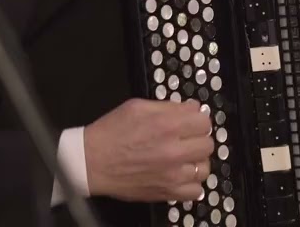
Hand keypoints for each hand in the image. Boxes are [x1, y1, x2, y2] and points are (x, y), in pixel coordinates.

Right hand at [83, 98, 212, 202]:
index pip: (204, 121)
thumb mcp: (137, 106)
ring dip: (196, 161)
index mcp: (167, 125)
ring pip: (205, 168)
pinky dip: (191, 184)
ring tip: (183, 158)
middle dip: (198, 138)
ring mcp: (172, 175)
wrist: (91, 162)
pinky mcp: (167, 193)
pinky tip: (179, 175)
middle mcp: (174, 151)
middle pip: (208, 144)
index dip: (197, 119)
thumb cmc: (111, 132)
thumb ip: (168, 106)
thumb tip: (192, 108)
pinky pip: (195, 191)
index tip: (190, 122)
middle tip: (185, 139)